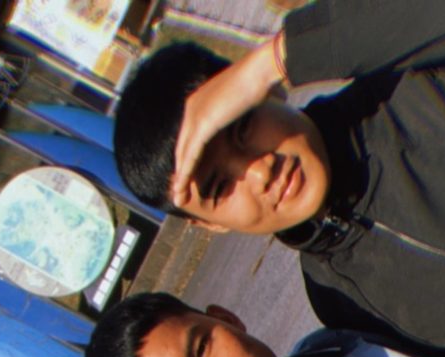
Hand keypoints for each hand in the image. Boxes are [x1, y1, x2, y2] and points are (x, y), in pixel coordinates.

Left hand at [172, 34, 284, 208]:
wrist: (262, 70)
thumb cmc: (263, 81)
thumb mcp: (250, 101)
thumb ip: (245, 113)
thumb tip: (266, 113)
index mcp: (200, 102)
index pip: (190, 137)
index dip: (190, 159)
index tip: (191, 178)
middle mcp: (192, 107)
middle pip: (183, 147)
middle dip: (180, 173)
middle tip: (179, 194)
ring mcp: (194, 114)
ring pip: (183, 154)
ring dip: (180, 179)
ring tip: (178, 199)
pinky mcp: (202, 123)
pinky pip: (190, 155)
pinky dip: (185, 174)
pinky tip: (182, 189)